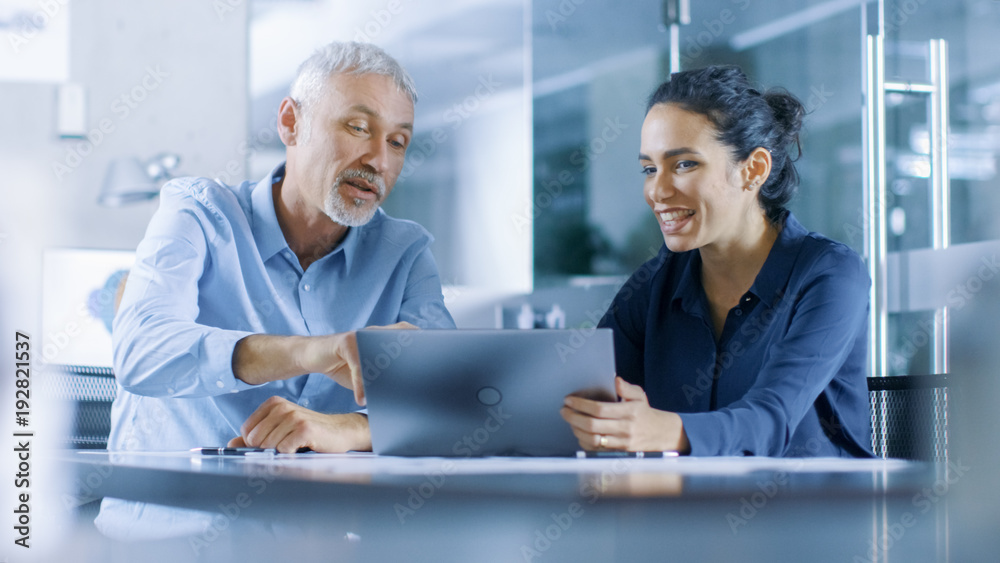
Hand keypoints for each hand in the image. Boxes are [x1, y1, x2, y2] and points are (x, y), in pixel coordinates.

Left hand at [228, 396, 370, 452]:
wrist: (341, 432)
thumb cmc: (310, 433)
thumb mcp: (280, 432)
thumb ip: (255, 438)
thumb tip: (231, 444)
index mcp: (273, 404)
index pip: (246, 431)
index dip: (256, 444)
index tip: (274, 443)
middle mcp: (281, 407)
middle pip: (255, 440)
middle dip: (268, 450)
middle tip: (288, 447)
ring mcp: (293, 416)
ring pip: (268, 446)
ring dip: (281, 453)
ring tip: (297, 446)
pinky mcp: (304, 428)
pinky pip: (283, 449)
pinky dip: (290, 454)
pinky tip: (303, 448)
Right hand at [300, 321, 416, 406]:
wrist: (313, 356)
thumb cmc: (344, 366)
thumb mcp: (368, 374)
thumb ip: (384, 377)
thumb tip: (406, 394)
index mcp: (383, 338)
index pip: (408, 334)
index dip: (421, 342)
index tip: (434, 358)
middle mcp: (374, 334)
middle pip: (398, 343)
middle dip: (409, 360)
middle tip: (417, 380)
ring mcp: (360, 336)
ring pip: (379, 355)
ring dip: (385, 375)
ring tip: (391, 392)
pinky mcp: (345, 342)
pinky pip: (357, 365)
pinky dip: (360, 384)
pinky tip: (360, 398)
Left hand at [560, 376, 688, 451]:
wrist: (660, 434)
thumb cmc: (645, 413)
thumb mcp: (639, 396)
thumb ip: (626, 388)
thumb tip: (615, 380)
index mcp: (629, 412)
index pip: (599, 409)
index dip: (581, 404)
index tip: (569, 400)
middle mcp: (625, 428)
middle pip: (592, 425)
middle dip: (573, 417)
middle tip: (564, 411)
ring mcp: (622, 443)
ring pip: (592, 439)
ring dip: (576, 429)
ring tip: (570, 420)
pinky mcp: (618, 453)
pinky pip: (596, 449)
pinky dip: (583, 441)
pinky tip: (579, 432)